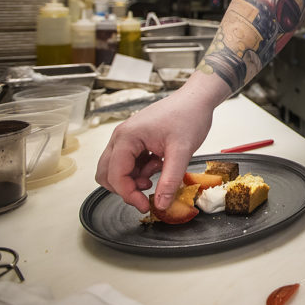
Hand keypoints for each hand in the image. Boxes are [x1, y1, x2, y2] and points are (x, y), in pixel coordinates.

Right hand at [94, 92, 212, 211]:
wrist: (197, 98)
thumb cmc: (189, 116)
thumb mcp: (182, 151)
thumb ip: (170, 180)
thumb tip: (161, 204)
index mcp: (127, 137)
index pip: (115, 175)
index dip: (129, 195)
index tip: (146, 206)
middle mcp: (121, 137)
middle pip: (107, 173)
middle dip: (126, 187)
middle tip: (149, 193)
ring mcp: (127, 138)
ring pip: (118, 169)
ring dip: (135, 178)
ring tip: (159, 170)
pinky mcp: (136, 140)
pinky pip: (129, 163)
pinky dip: (141, 170)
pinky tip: (160, 163)